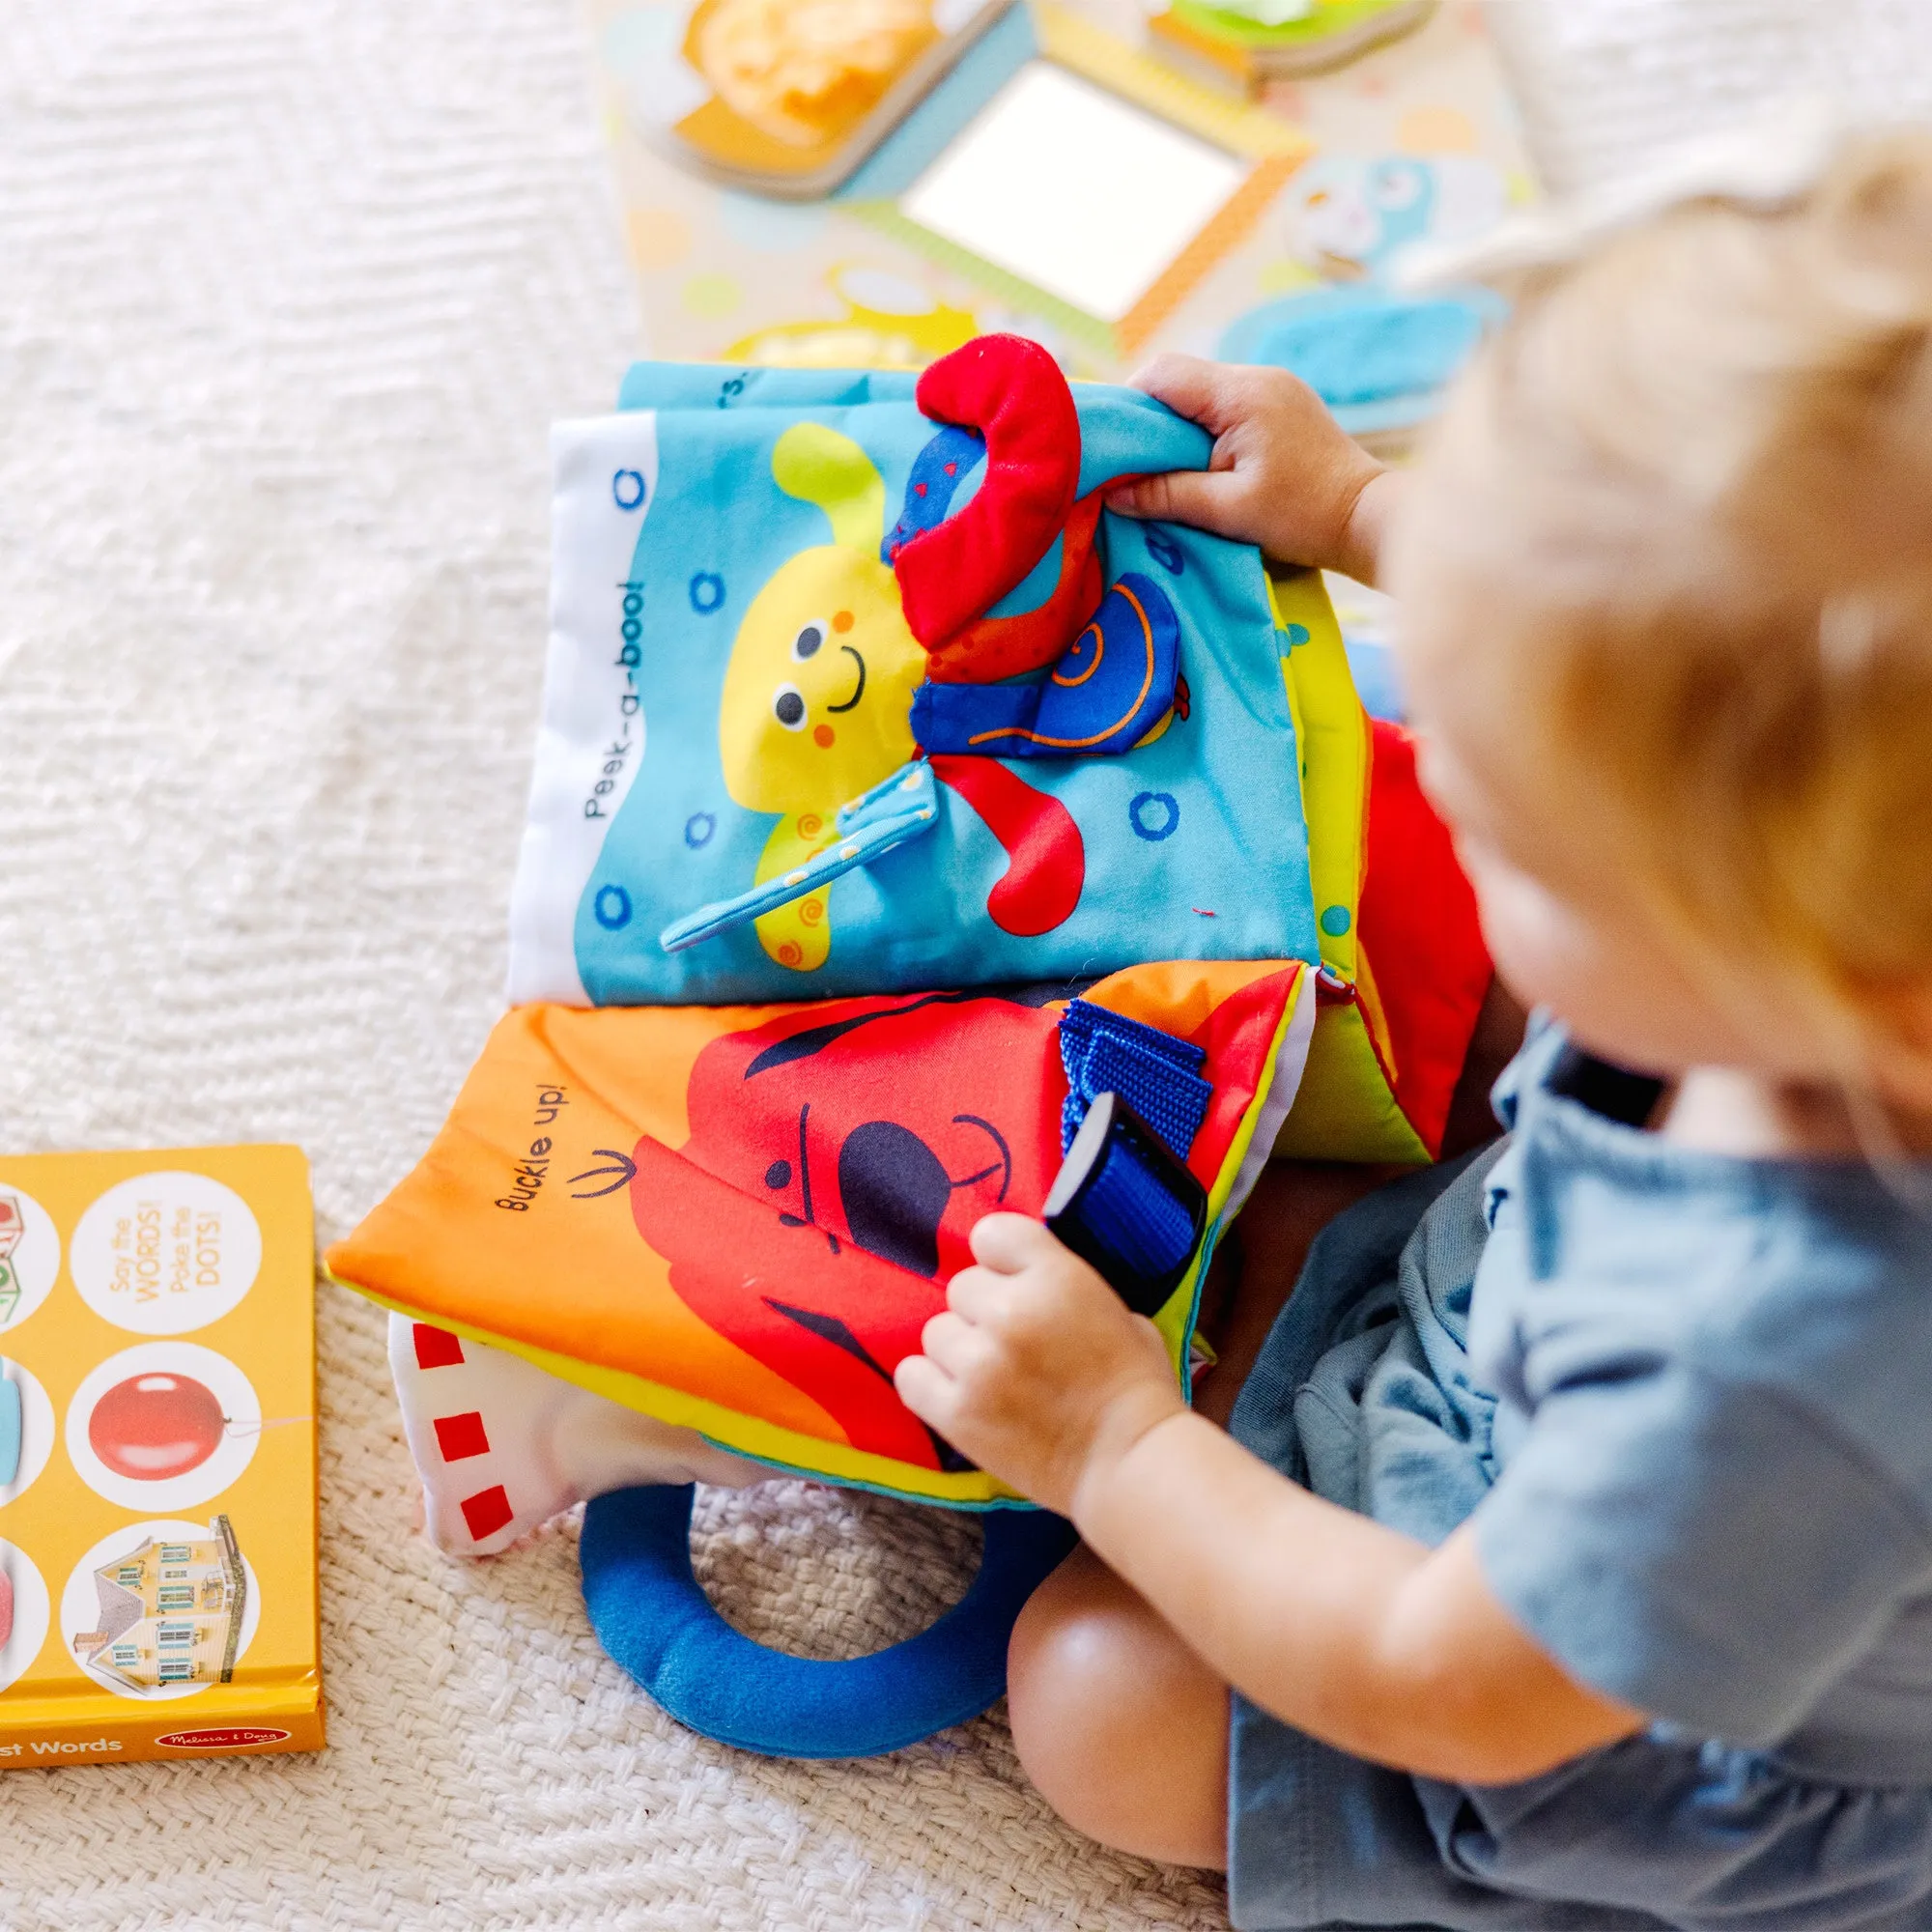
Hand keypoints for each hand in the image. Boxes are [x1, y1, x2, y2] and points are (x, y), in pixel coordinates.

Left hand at [894, 1214, 1186, 1517]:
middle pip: (962, 1286)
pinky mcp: (956, 1412)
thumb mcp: (1117, 1311)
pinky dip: (930, 1384)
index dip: (1000, 1260)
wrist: (1130, 1463)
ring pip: (936, 1331)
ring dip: (959, 1349)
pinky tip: (960, 1396)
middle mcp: (1011, 1311)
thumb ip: (1066, 1287)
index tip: (1012, 1282)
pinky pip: (912, 1376)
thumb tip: (1030, 1281)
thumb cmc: (1136, 1387)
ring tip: (991, 1377)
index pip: (991, 1234)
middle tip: (1012, 1343)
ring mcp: (979, 1363)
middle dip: (984, 1311)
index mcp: (1056, 1277)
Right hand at [1108, 354, 1396, 583]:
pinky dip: (1206, 428)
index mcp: (1242, 394)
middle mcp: (1258, 377)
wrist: (1369, 518)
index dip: (1129, 403)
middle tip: (1134, 464)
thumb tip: (1112, 494)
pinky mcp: (1283, 403)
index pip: (1163, 373)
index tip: (1115, 445)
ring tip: (1168, 468)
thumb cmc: (1302, 517)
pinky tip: (1204, 463)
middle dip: (1150, 418)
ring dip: (1179, 425)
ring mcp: (1274, 387)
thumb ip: (1167, 495)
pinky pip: (1227, 404)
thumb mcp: (1229, 511)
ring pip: (1203, 391)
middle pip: (1181, 378)